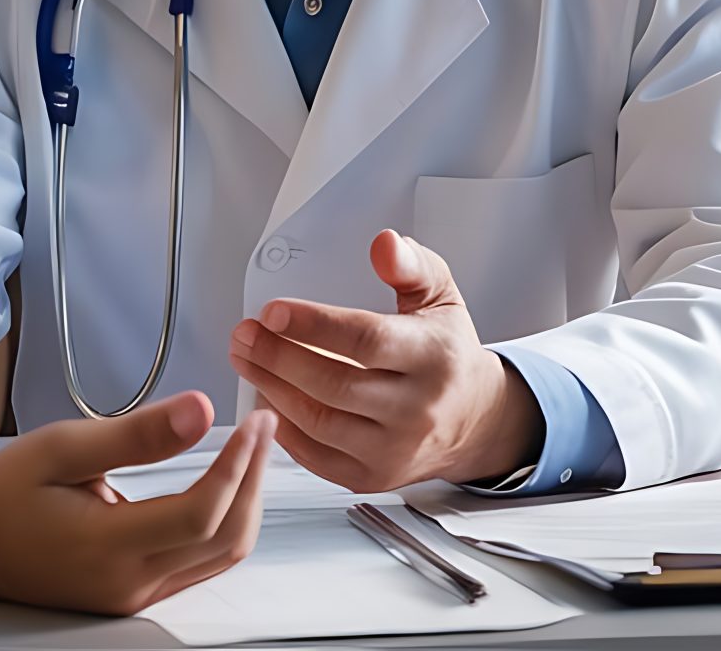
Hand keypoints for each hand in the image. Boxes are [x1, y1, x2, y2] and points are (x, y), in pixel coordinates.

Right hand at [0, 392, 274, 616]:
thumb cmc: (6, 495)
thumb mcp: (61, 449)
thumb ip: (133, 435)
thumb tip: (199, 413)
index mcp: (105, 546)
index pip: (199, 514)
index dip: (237, 466)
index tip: (254, 424)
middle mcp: (128, 582)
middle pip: (225, 538)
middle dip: (254, 478)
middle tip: (263, 427)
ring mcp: (138, 595)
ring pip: (223, 556)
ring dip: (247, 501)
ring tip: (252, 450)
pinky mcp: (141, 594)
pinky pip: (205, 563)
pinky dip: (227, 521)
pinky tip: (227, 483)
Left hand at [228, 229, 541, 492]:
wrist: (475, 420)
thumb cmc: (447, 354)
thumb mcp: (440, 299)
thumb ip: (411, 266)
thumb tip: (384, 243)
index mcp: (434, 357)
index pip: (367, 340)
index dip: (314, 325)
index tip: (272, 311)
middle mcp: (417, 408)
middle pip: (335, 384)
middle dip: (278, 356)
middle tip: (245, 334)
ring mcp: (395, 449)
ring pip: (320, 423)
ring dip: (272, 389)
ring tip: (246, 359)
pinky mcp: (374, 477)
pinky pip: (317, 458)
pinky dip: (284, 430)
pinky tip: (265, 399)